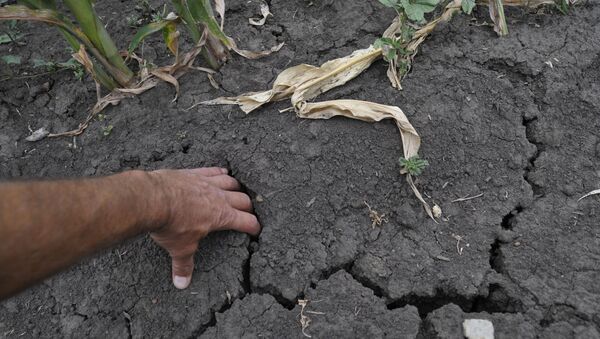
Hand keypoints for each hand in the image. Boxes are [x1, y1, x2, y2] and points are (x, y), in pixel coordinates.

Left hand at [148, 167, 259, 288]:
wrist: (152, 199)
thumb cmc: (170, 224)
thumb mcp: (180, 248)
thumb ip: (184, 265)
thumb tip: (182, 284)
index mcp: (222, 216)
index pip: (247, 222)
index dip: (254, 227)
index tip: (256, 230)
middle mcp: (219, 197)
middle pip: (243, 199)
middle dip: (248, 207)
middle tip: (248, 213)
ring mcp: (207, 183)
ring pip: (231, 182)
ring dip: (237, 187)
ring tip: (238, 191)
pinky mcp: (195, 173)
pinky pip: (213, 170)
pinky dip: (221, 172)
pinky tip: (223, 172)